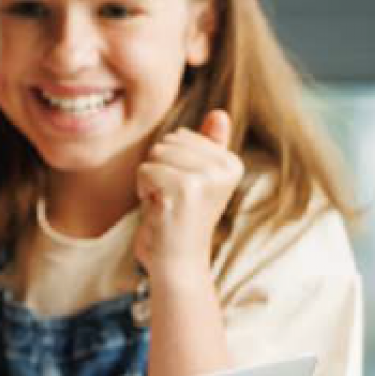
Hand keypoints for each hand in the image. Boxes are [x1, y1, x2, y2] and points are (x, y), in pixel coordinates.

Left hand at [134, 110, 243, 280]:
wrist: (176, 262)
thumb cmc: (181, 220)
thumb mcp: (198, 179)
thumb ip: (209, 146)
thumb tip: (220, 112)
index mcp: (231, 163)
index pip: (180, 136)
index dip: (169, 163)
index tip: (180, 191)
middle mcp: (225, 168)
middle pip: (167, 142)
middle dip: (158, 169)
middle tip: (171, 199)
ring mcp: (206, 178)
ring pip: (155, 154)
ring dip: (150, 180)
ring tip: (165, 204)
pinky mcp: (184, 189)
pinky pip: (145, 170)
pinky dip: (143, 191)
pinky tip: (158, 210)